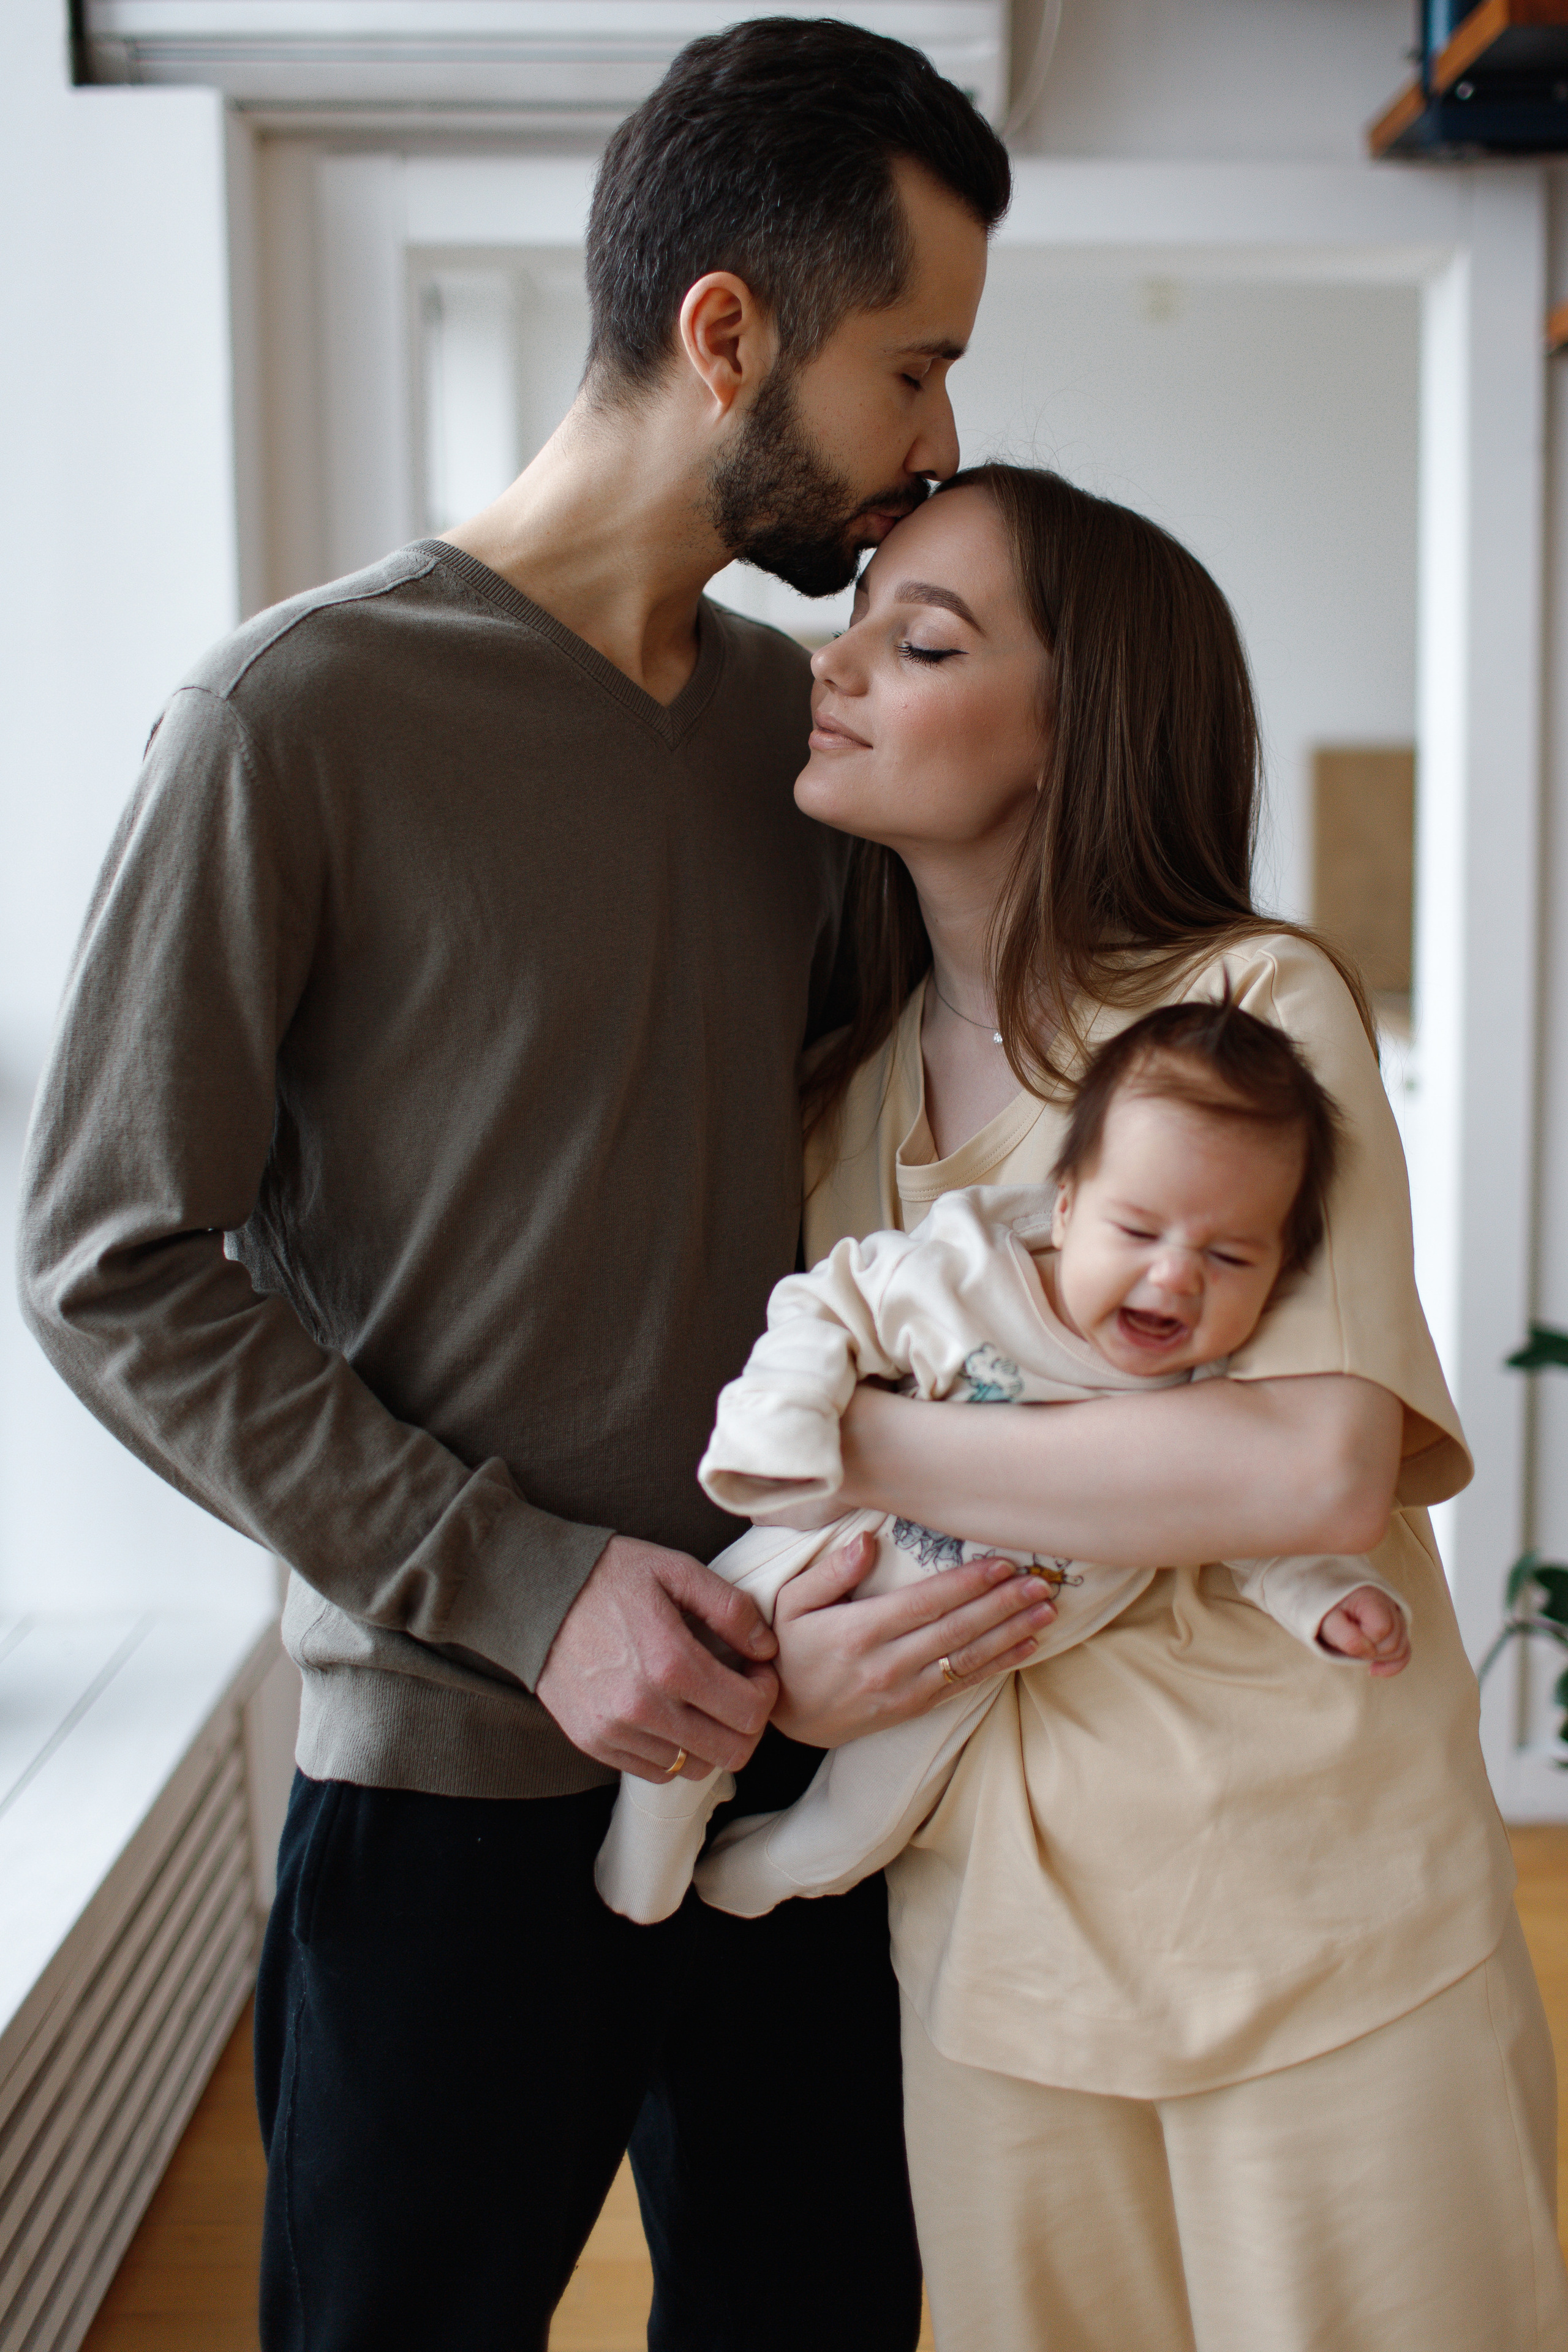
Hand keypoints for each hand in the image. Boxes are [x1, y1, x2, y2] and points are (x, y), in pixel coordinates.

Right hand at [535, 1535, 778, 1781]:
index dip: (766, 1692)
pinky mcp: (593, 1742)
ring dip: (711, 1738)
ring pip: (695, 1767)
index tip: (755, 1669)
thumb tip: (766, 1649)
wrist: (535, 1593)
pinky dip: (674, 1751)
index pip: (750, 1712)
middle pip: (731, 1752)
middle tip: (738, 1690)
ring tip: (701, 1700)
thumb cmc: (610, 1575)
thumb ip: (730, 1608)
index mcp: (671, 1662)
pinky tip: (670, 1713)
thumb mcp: (676, 1569)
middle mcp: (644, 1707)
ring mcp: (615, 1731)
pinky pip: (655, 1770)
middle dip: (747, 1723)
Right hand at [770, 1532, 1055, 1748]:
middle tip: (1040, 1583)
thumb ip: (830, 1572)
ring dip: (1010, 1634)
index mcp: (859, 1632)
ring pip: (967, 1658)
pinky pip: (962, 1685)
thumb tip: (867, 1542)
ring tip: (1045, 1612)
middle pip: (956, 1630)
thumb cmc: (787, 1648)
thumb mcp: (790, 1603)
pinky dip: (997, 1667)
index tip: (1001, 1564)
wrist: (782, 1716)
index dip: (966, 1584)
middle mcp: (887, 1664)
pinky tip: (1025, 1649)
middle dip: (1002, 1605)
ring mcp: (903, 1691)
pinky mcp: (912, 1708)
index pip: (925, 1603)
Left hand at [1317, 1585, 1410, 1676]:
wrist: (1331, 1605)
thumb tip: (1370, 1653)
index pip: (1381, 1629)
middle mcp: (1391, 1606)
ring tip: (1358, 1649)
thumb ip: (1347, 1637)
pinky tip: (1374, 1670)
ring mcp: (1398, 1618)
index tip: (1347, 1636)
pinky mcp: (1399, 1631)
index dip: (1365, 1641)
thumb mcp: (1330, 1623)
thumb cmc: (1330, 1613)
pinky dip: (1392, 1665)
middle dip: (1371, 1651)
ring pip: (1401, 1650)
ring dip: (1378, 1657)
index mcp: (1372, 1599)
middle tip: (1350, 1644)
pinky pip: (1405, 1653)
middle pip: (1393, 1643)